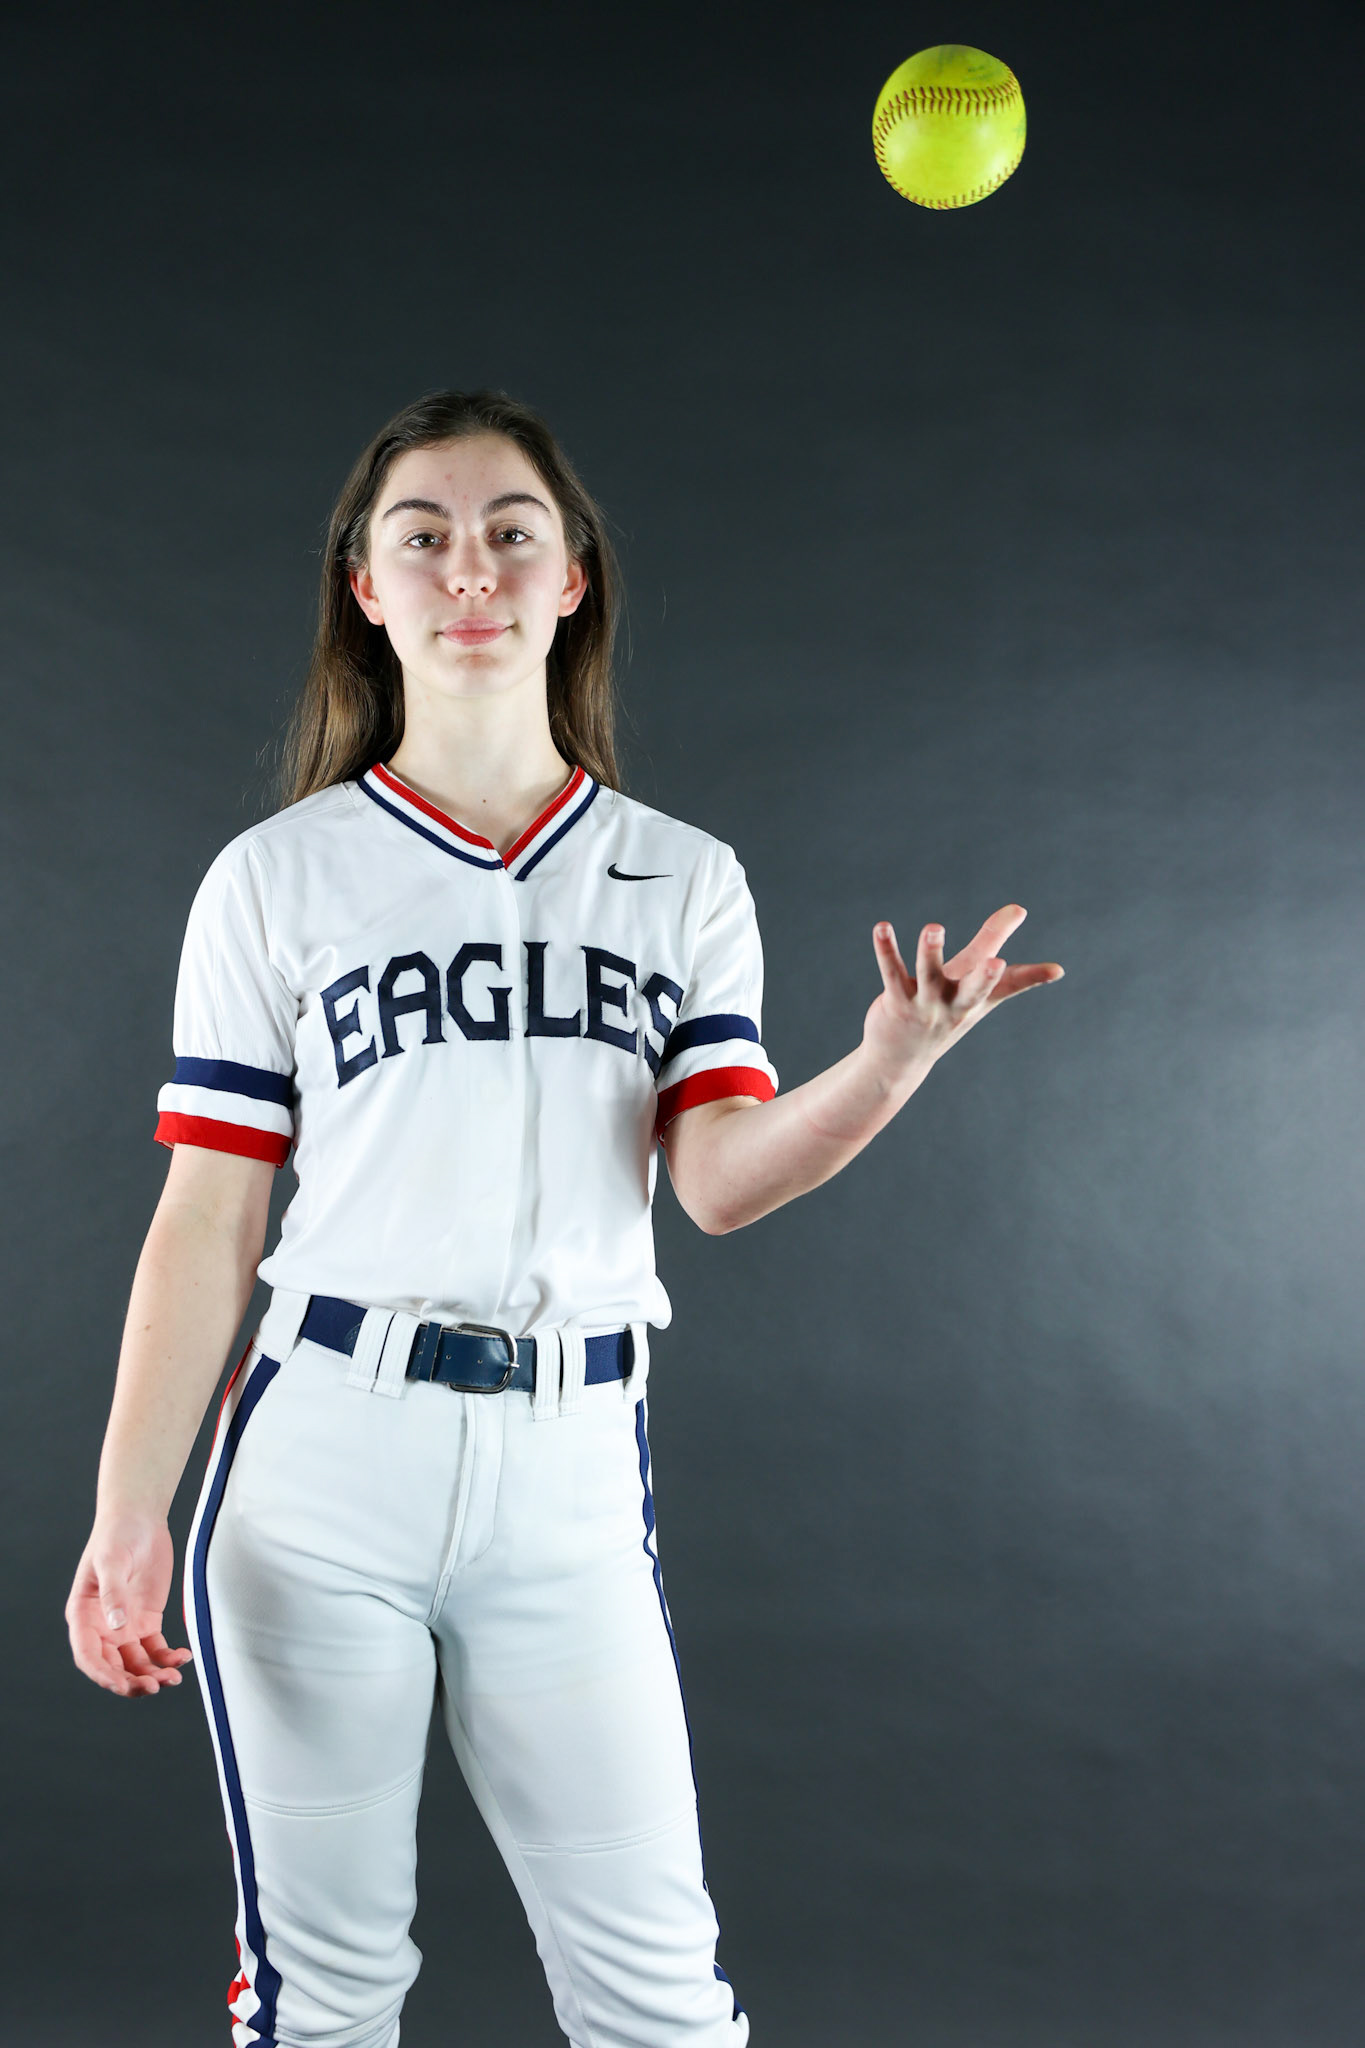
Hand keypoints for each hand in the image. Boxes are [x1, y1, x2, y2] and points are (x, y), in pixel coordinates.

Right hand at [65, 1511, 193, 1697]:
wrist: (140, 1518)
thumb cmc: (116, 1535)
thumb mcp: (111, 1561)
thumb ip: (112, 1593)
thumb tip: (116, 1625)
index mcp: (83, 1616)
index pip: (88, 1656)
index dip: (103, 1675)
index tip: (122, 1685)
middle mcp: (102, 1627)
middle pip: (113, 1666)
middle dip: (131, 1682)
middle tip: (154, 1687)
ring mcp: (125, 1626)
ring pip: (136, 1663)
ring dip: (152, 1674)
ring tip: (173, 1678)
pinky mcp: (147, 1621)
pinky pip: (156, 1649)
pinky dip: (168, 1658)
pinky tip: (183, 1657)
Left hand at [862, 903, 1063, 1080]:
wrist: (899, 1062)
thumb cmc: (944, 1013)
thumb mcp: (971, 983)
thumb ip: (993, 942)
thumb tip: (1021, 911)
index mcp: (977, 999)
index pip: (1009, 986)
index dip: (1034, 977)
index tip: (1056, 970)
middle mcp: (954, 1004)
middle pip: (974, 989)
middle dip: (985, 977)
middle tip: (996, 963)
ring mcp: (925, 1005)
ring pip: (928, 974)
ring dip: (931, 951)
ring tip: (934, 928)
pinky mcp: (896, 1002)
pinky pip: (892, 972)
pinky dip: (887, 949)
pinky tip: (882, 928)